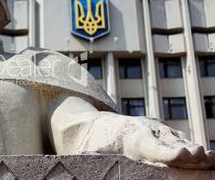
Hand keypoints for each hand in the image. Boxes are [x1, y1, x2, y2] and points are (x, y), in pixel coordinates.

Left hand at [78, 113, 214, 168]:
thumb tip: (86, 166)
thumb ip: (95, 160)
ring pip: (179, 141)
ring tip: (210, 159)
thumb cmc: (94, 141)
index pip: (153, 147)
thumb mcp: (91, 152)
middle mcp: (148, 132)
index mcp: (132, 139)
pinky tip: (205, 159)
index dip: (169, 153)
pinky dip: (191, 148)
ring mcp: (157, 130)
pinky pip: (179, 140)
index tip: (184, 156)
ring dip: (195, 152)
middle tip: (204, 156)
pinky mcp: (162, 132)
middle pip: (172, 145)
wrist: (96, 122)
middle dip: (190, 153)